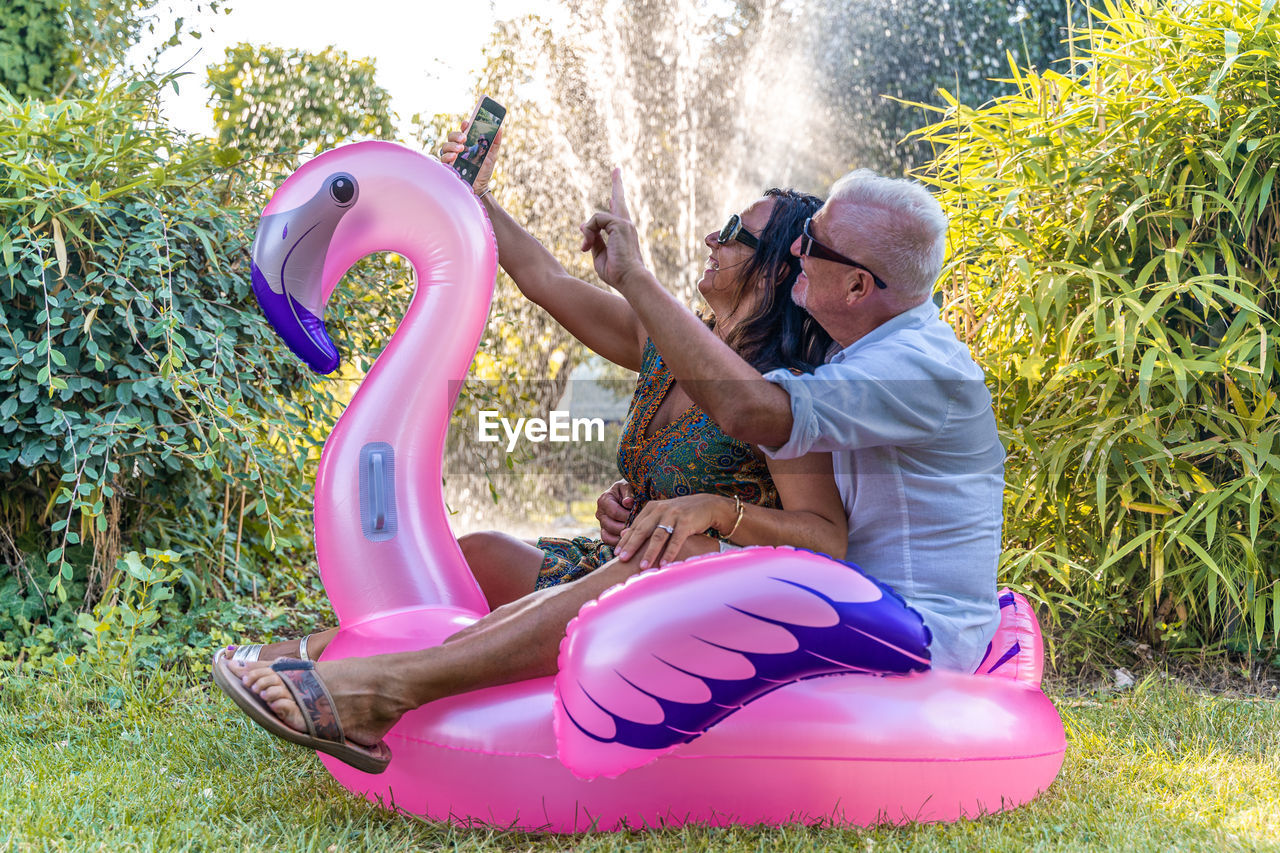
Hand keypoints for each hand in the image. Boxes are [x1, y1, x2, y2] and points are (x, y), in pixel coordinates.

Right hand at [438, 120, 500, 195]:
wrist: (480, 187)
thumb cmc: (484, 171)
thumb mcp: (492, 156)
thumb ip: (495, 142)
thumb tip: (500, 128)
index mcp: (468, 143)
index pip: (463, 131)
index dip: (463, 126)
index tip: (466, 124)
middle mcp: (458, 148)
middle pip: (452, 136)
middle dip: (456, 135)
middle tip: (464, 138)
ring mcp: (452, 157)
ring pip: (446, 145)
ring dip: (452, 145)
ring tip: (461, 149)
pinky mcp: (448, 166)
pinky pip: (443, 158)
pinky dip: (448, 156)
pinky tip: (454, 157)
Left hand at [579, 169, 648, 289]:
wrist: (630, 279)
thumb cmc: (617, 273)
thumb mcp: (600, 256)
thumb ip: (594, 240)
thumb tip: (583, 226)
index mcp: (623, 232)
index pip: (618, 213)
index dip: (614, 202)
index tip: (612, 194)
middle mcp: (626, 225)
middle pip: (619, 200)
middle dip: (617, 184)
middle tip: (617, 169)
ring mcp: (624, 223)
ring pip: (596, 217)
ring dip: (587, 233)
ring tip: (585, 248)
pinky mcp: (620, 224)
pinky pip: (595, 220)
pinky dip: (588, 232)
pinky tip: (587, 245)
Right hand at [596, 480, 633, 545]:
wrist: (626, 495)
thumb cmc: (629, 491)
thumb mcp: (629, 487)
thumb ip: (628, 494)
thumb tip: (627, 502)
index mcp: (604, 500)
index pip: (615, 512)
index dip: (627, 517)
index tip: (639, 518)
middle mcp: (600, 512)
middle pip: (611, 526)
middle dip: (625, 528)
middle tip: (638, 529)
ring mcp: (601, 523)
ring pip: (608, 535)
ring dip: (622, 537)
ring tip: (634, 535)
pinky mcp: (605, 532)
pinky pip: (608, 541)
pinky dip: (618, 543)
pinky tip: (629, 541)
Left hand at [615, 494, 734, 568]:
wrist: (707, 505)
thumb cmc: (681, 514)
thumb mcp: (661, 514)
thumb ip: (643, 523)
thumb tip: (623, 533)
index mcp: (652, 508)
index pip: (635, 525)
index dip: (625, 539)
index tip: (616, 553)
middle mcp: (661, 509)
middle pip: (643, 530)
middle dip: (632, 545)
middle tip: (622, 559)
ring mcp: (674, 515)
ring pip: (658, 536)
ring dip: (650, 553)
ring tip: (643, 567)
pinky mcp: (687, 522)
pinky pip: (676, 540)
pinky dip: (670, 553)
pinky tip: (665, 564)